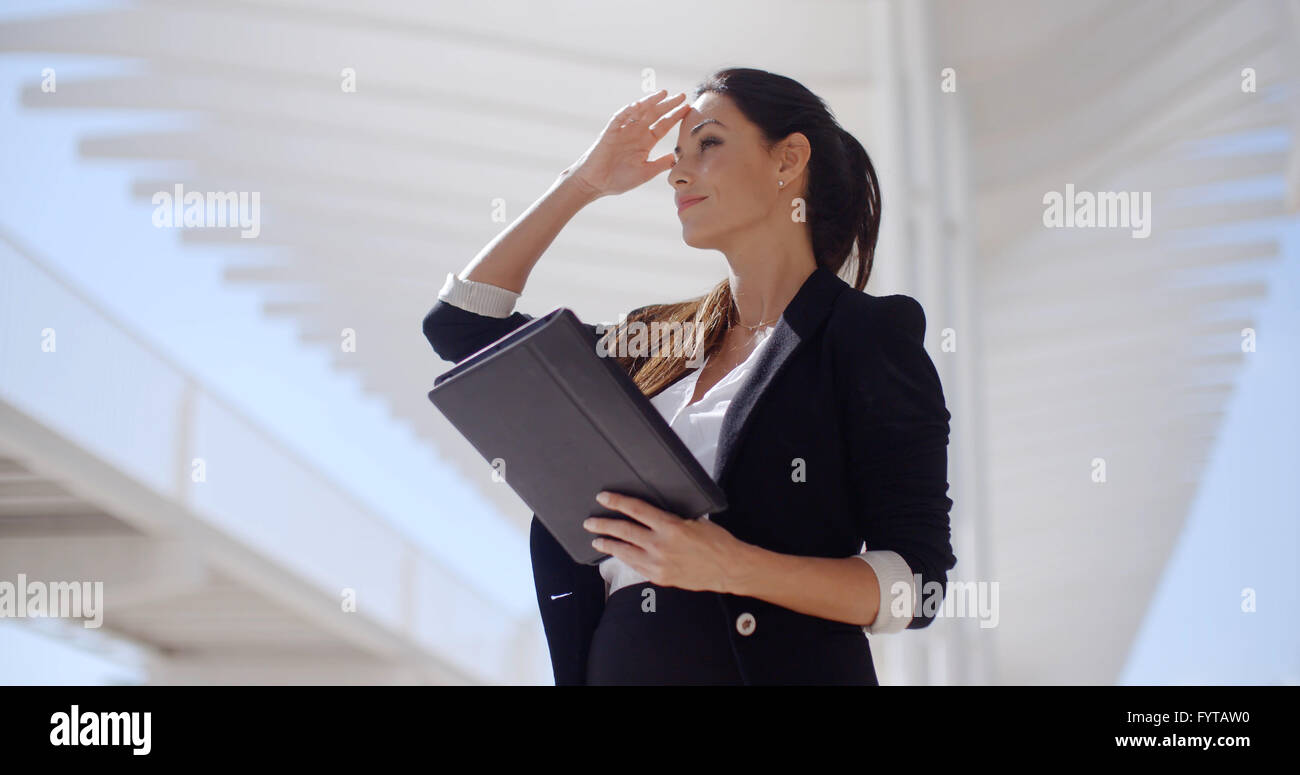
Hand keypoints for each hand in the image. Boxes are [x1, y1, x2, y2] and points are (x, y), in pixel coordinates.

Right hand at [564, 90, 690, 198]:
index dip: (675, 117)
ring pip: (639, 111)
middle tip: (682, 95)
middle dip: (668, 105)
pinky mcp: (610, 131)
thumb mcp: (645, 172)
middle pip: (655, 114)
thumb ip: (661, 163)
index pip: (663, 126)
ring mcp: (623, 130)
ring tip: (664, 93)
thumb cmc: (618, 180)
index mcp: (645, 142)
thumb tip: (678, 157)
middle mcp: (636, 133)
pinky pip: (620, 117)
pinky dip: (628, 110)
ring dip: (651, 102)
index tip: (688, 109)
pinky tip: (639, 104)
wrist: (596, 184)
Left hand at [583, 490, 745, 592]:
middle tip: (589, 522)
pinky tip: (618, 554)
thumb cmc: (716, 541)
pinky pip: (636, 566)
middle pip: (624, 531)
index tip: (603, 498)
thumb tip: (652, 513)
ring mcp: (658, 564)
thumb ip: (671, 519)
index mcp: (670, 526)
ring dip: (609, 544)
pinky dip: (624, 558)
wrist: (728, 568)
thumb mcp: (694, 521)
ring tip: (597, 539)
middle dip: (604, 525)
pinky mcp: (659, 577)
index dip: (617, 502)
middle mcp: (660, 546)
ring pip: (625, 552)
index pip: (636, 510)